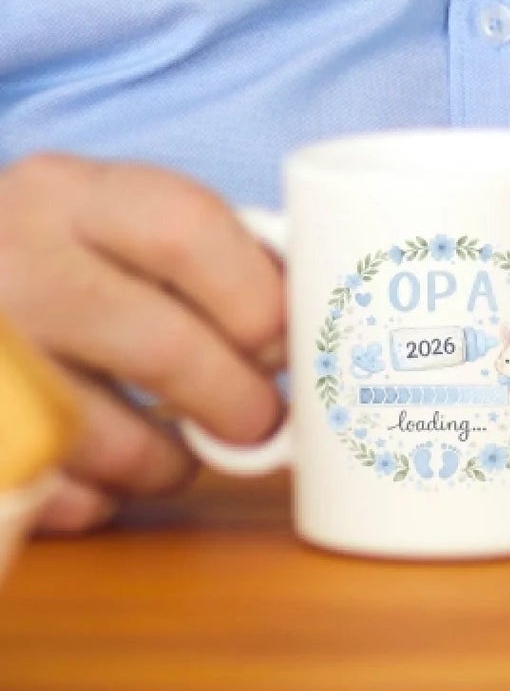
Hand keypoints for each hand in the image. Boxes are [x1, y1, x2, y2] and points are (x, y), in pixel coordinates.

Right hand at [0, 154, 285, 533]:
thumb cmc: (54, 249)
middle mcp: (13, 260)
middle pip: (156, 343)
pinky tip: (105, 485)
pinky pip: (32, 479)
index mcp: (70, 193)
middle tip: (261, 421)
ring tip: (182, 460)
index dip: (258, 299)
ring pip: (89, 429)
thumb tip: (300, 321)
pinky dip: (83, 497)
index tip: (287, 342)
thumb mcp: (108, 213)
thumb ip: (193, 249)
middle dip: (230, 396)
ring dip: (159, 462)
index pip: (188, 231)